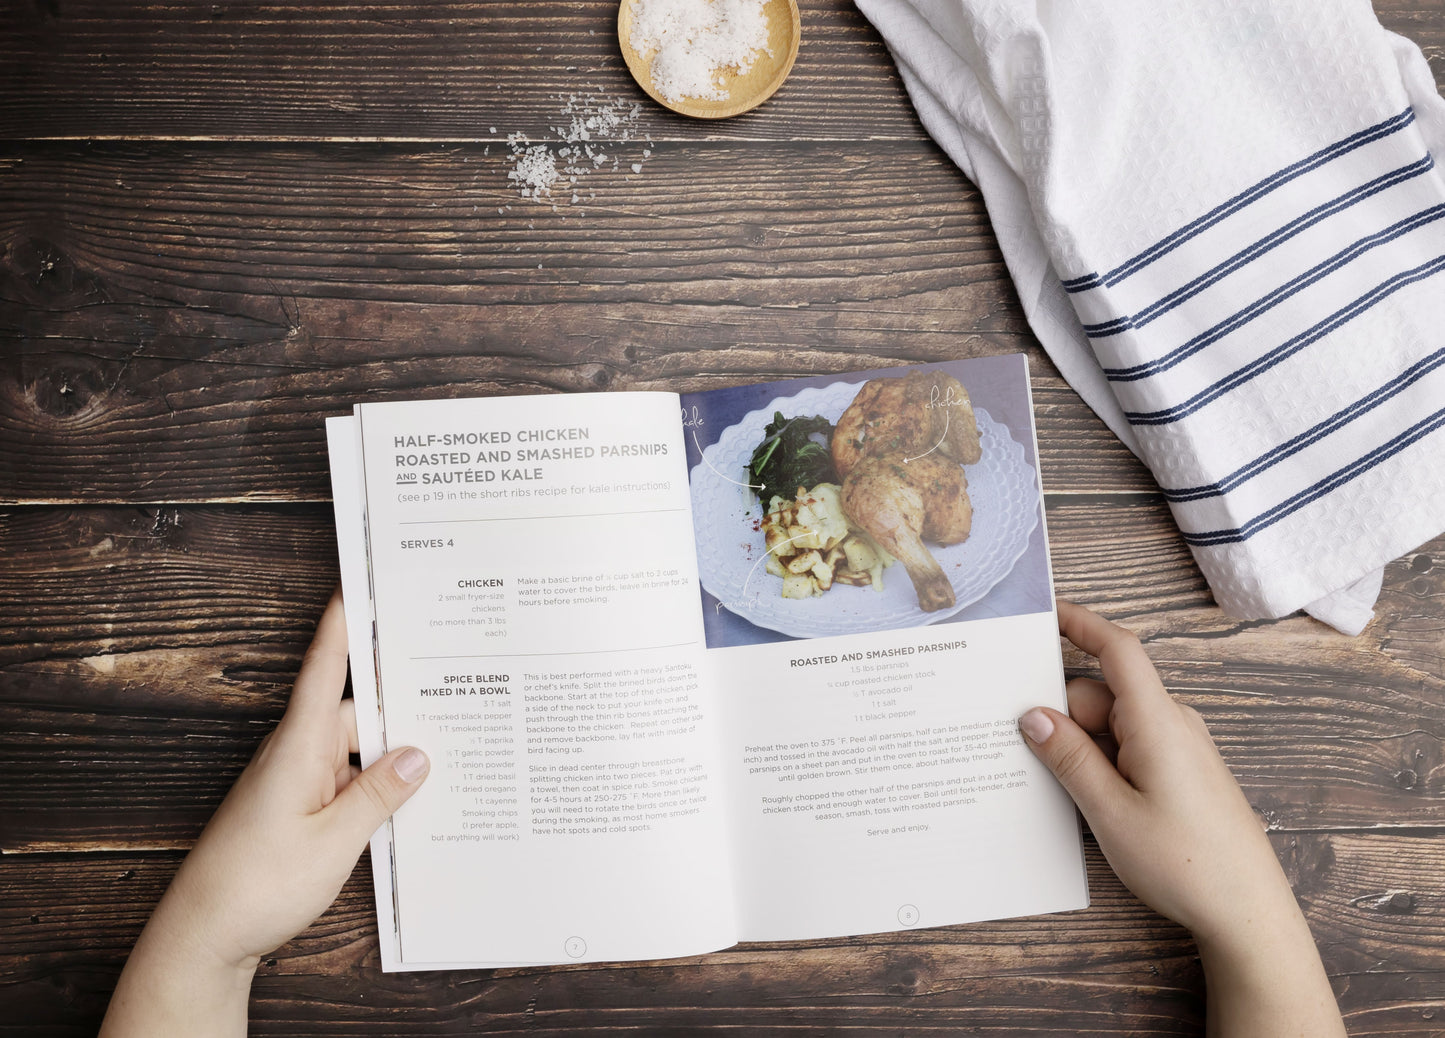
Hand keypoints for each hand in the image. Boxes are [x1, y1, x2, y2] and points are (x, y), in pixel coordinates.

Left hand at [101, 588, 428, 1037]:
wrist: (203, 938)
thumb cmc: (257, 886)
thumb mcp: (334, 841)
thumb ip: (379, 795)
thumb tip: (418, 754)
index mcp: (299, 747)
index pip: (323, 669)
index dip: (340, 625)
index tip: (355, 583)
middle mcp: (296, 755)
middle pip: (356, 713)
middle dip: (400, 705)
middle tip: (452, 693)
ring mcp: (296, 783)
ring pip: (357, 752)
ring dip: (391, 757)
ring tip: (444, 760)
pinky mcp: (297, 810)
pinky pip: (346, 782)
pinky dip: (375, 787)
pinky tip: (407, 804)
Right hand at [1019, 600, 1344, 1036]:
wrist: (1248, 912)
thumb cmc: (1185, 863)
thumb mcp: (1111, 812)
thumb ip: (1070, 759)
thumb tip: (1033, 716)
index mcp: (1156, 721)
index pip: (1118, 650)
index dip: (1081, 623)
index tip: (1044, 612)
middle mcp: (1171, 724)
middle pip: (1100, 694)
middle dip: (1059, 713)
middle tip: (1016, 744)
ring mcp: (1178, 748)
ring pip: (1110, 725)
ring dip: (1077, 744)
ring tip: (1047, 783)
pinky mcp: (1180, 772)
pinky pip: (1128, 748)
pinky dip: (1099, 761)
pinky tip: (1080, 796)